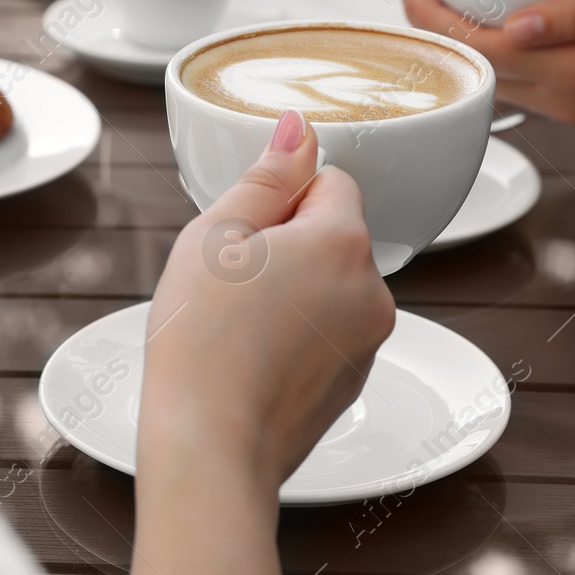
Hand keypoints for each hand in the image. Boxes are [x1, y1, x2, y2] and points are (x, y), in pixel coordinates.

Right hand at [133, 110, 393, 574]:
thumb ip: (267, 176)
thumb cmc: (201, 340)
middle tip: (230, 280)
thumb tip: (299, 129)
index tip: (241, 232)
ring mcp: (368, 341)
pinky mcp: (354, 382)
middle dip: (286, 244)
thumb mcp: (216, 234)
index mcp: (342, 241)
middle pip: (332, 234)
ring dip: (292, 290)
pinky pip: (329, 332)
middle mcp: (373, 289)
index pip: (329, 180)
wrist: (210, 445)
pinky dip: (296, 335)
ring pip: (330, 285)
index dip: (279, 199)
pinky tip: (251, 358)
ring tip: (237, 325)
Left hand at [395, 0, 574, 136]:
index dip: (432, 13)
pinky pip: (514, 77)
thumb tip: (513, 24)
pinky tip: (481, 17)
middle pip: (473, 65)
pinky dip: (486, 48)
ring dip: (456, 36)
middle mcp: (563, 98)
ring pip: (490, 75)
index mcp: (574, 73)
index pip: (478, 47)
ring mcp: (570, 106)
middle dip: (431, 22)